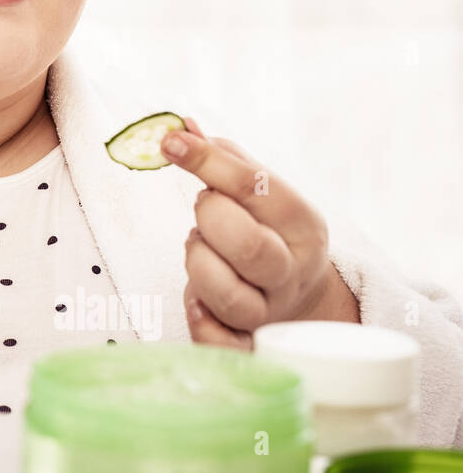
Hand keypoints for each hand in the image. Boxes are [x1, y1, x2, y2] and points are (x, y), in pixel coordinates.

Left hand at [163, 116, 358, 348]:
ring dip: (198, 265)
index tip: (171, 143)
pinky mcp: (248, 346)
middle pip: (248, 246)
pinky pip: (221, 345)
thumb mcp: (263, 194)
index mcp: (302, 224)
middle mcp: (291, 271)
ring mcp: (270, 313)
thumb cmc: (269, 233)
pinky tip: (196, 301)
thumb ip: (224, 159)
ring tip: (200, 248)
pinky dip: (201, 323)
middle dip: (210, 219)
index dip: (207, 161)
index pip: (255, 187)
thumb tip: (181, 126)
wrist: (302, 301)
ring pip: (228, 295)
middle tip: (204, 210)